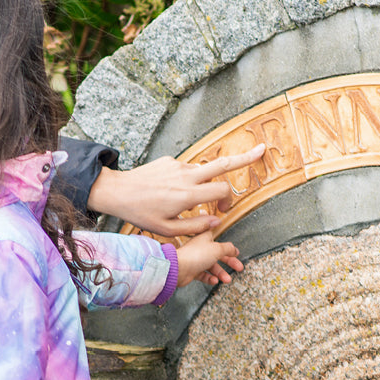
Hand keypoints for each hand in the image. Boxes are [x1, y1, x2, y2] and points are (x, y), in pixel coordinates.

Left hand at [87, 144, 265, 236]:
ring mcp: (178, 165)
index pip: (222, 190)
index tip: (221, 212)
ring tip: (183, 198)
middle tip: (262, 150)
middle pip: (223, 164)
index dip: (227, 201)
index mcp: (188, 194)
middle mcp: (186, 176)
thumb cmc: (141, 213)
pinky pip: (185, 171)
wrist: (117, 191)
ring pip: (202, 171)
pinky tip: (167, 192)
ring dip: (204, 182)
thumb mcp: (168, 229)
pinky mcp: (170, 160)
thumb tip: (217, 222)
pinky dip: (186, 180)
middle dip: (244, 157)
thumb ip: (196, 226)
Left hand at [175, 235, 242, 288]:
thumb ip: (228, 249)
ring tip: (227, 279)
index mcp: (205, 239)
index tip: (235, 252)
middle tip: (239, 268)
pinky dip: (210, 279)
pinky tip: (214, 281)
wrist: (178, 268)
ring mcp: (195, 260)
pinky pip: (203, 275)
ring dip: (221, 273)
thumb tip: (235, 249)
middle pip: (218, 255)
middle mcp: (200, 248)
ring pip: (211, 267)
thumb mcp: (218, 249)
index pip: (218, 239)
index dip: (227, 246)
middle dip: (229, 262)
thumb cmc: (195, 255)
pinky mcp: (191, 271)